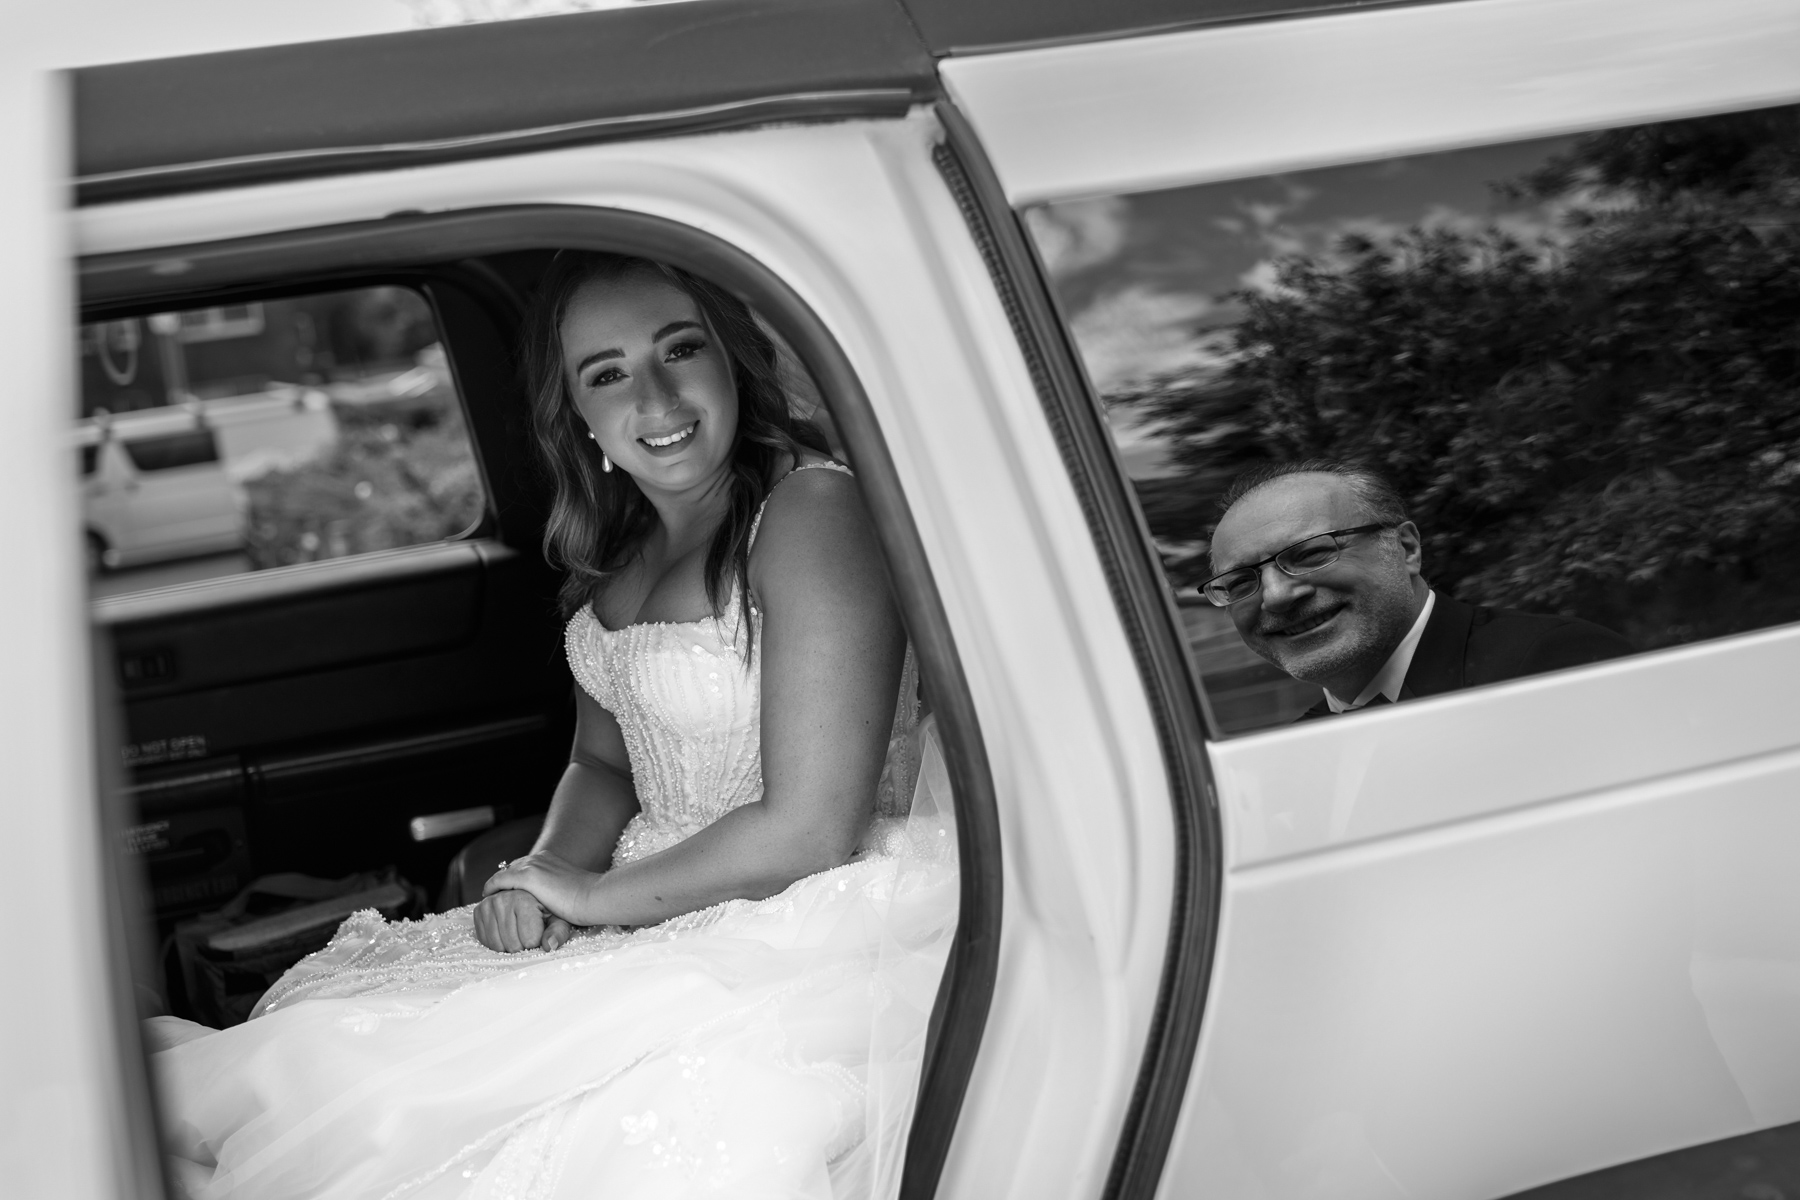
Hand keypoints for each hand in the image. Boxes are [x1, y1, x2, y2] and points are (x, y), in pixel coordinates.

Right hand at [471, 887, 574, 952]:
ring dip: (509, 945)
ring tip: (518, 931)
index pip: (529, 940)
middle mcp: (502, 899)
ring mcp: (488, 905)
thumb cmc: (548, 908)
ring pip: (497, 945)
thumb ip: (557, 932)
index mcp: (524, 899)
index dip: (537, 942)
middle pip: (513, 945)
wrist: (533, 894)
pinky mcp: (478, 911)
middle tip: (528, 932)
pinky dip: (497, 943)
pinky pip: (485, 941)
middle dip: (523, 946)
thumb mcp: (559, 918)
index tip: (540, 930)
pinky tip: (506, 933)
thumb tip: (548, 946)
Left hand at [483, 851, 600, 932]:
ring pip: (504, 874)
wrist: (595, 897)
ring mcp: (532, 866)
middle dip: (502, 881)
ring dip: (496, 886)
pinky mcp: (527, 876)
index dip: (512, 879)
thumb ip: (553, 893)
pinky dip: (492, 888)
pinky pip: (499, 881)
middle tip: (494, 897)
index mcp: (548, 858)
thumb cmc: (587, 899)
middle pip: (510, 868)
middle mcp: (538, 858)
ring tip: (489, 899)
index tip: (505, 893)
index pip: (522, 866)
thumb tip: (549, 902)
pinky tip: (487, 897)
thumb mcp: (567, 891)